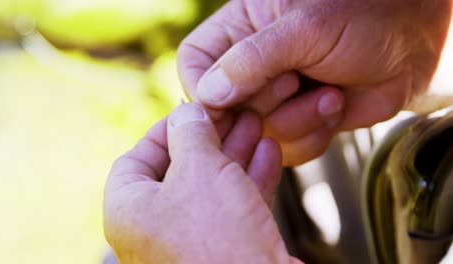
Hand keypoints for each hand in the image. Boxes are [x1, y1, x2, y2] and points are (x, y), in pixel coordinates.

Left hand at [104, 103, 301, 262]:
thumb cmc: (216, 240)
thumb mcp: (199, 171)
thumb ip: (190, 134)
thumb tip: (187, 112)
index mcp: (129, 211)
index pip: (137, 158)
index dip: (165, 128)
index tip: (193, 110)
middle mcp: (155, 228)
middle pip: (181, 168)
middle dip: (211, 137)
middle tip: (233, 113)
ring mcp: (191, 241)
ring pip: (212, 185)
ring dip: (236, 152)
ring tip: (256, 124)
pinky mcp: (224, 250)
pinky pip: (234, 205)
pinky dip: (250, 177)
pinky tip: (269, 151)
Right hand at [177, 0, 451, 164]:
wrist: (412, 42)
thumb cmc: (362, 14)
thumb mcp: (304, 28)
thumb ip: (252, 59)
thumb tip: (207, 96)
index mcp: (241, 31)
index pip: (195, 66)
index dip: (204, 92)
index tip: (226, 103)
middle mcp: (253, 67)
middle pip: (226, 109)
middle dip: (265, 104)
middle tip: (295, 81)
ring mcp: (277, 98)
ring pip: (259, 134)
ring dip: (296, 121)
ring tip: (328, 92)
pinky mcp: (300, 121)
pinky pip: (289, 149)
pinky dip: (314, 135)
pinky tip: (334, 105)